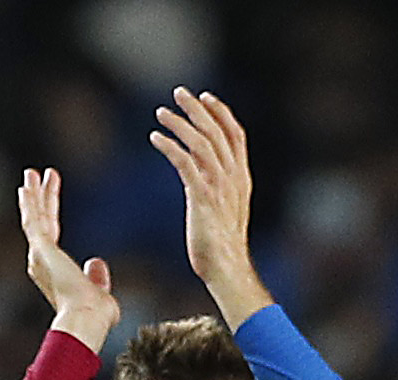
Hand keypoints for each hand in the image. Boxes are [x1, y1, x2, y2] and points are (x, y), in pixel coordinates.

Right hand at [18, 167, 119, 352]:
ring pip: (34, 218)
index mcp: (54, 273)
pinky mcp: (41, 248)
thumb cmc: (95, 315)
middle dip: (39, 199)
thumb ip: (97, 277)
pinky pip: (34, 218)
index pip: (51, 235)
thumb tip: (95, 261)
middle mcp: (42, 264)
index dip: (50, 214)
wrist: (86, 319)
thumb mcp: (100, 292)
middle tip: (36, 177)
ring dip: (32, 195)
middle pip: (40, 223)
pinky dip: (31, 200)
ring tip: (31, 173)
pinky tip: (29, 184)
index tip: (51, 197)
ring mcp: (39, 256)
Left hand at [150, 87, 271, 329]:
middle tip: (179, 93)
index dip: (221, 113)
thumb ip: (219, 187)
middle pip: (217, 131)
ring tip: (161, 113)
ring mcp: (219, 186)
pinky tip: (156, 138)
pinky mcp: (202, 197)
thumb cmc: (221, 245)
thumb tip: (203, 174)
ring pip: (202, 142)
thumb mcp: (225, 210)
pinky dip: (171, 146)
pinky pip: (185, 163)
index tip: (205, 97)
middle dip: (198, 109)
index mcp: (241, 177)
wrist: (226, 268)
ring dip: (180, 124)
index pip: (235, 134)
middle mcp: (233, 177)